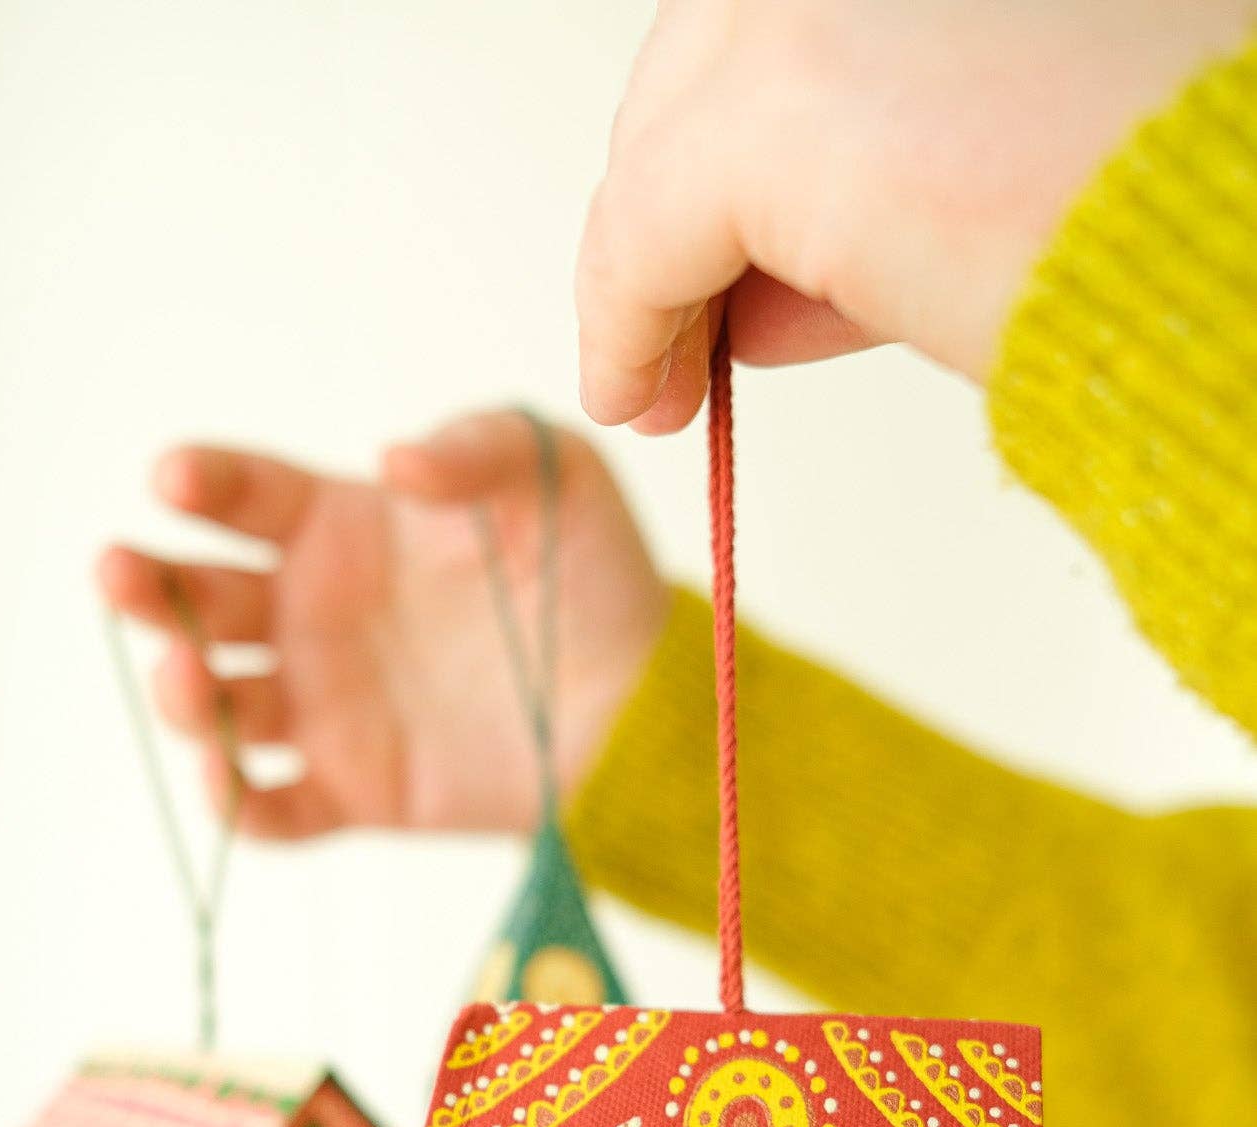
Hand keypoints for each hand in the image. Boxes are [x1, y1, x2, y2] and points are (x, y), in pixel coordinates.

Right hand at [96, 417, 668, 837]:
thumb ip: (476, 448)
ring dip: (184, 694)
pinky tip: (230, 783)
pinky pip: (272, 808)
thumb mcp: (550, 474)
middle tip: (120, 573)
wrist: (639, 701)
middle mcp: (313, 615)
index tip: (172, 479)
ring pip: (218, 705)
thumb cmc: (591, 573)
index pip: (246, 498)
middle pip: (200, 599)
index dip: (202, 483)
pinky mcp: (353, 789)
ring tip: (191, 680)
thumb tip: (395, 461)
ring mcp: (325, 706)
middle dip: (148, 587)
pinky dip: (238, 806)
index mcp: (342, 529)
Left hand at [576, 0, 1251, 427]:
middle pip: (707, 66)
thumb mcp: (989, 175)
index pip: (788, 28)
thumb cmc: (1154, 228)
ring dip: (653, 273)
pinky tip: (636, 395)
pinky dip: (625, 322)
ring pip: (671, 138)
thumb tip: (758, 296)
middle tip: (682, 341)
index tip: (725, 274)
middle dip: (686, 210)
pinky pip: (645, 230)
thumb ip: (871, 191)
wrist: (1226, 269)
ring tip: (663, 387)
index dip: (743, 153)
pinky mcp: (779, 103)